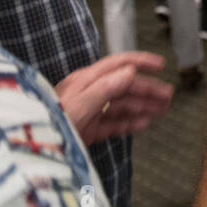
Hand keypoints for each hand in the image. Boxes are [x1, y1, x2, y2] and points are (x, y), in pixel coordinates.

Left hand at [55, 52, 173, 145]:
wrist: (37, 145)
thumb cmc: (53, 120)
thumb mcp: (80, 102)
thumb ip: (106, 87)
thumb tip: (130, 72)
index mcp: (87, 80)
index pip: (118, 65)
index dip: (140, 62)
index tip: (160, 64)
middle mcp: (90, 92)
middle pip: (124, 86)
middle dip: (148, 88)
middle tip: (168, 95)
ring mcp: (90, 111)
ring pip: (122, 105)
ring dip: (143, 105)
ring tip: (162, 109)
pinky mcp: (89, 129)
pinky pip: (114, 123)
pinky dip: (130, 122)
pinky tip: (144, 123)